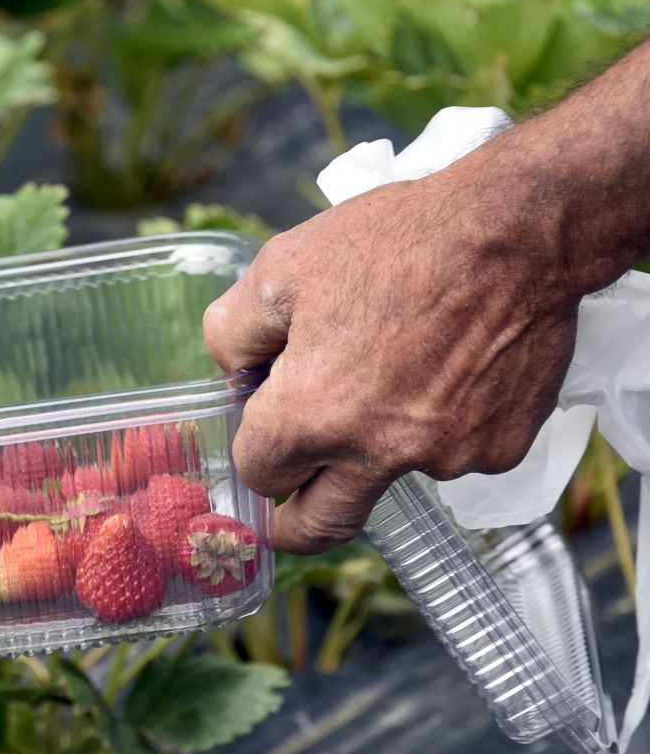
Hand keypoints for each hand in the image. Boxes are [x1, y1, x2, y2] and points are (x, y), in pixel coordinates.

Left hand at [203, 164, 582, 553]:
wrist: (520, 228)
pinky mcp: (500, 448)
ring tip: (400, 366)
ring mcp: (444, 457)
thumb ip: (234, 333)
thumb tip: (232, 372)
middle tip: (288, 515)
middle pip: (322, 524)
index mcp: (310, 416)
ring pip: (395, 474)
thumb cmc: (397, 241)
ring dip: (382, 445)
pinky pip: (456, 452)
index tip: (263, 436)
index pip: (258, 472)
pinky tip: (452, 366)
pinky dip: (445, 424)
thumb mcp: (280, 268)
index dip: (255, 450)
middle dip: (297, 524)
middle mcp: (376, 452)